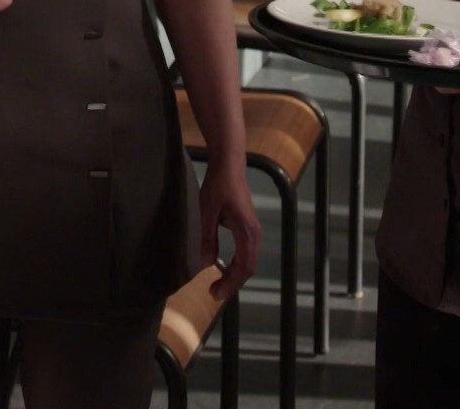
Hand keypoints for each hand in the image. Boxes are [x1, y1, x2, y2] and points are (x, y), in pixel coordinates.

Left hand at [200, 163, 260, 299]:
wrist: (229, 165)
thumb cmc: (219, 185)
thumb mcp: (207, 211)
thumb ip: (207, 237)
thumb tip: (205, 264)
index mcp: (247, 232)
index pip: (243, 267)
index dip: (231, 283)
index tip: (215, 293)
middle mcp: (253, 234)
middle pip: (247, 267)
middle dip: (232, 283)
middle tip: (213, 293)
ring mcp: (252, 231)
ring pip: (247, 261)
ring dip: (234, 275)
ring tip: (217, 285)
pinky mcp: (247, 227)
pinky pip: (244, 252)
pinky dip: (235, 265)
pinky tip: (224, 267)